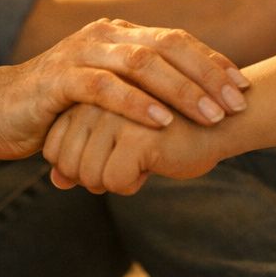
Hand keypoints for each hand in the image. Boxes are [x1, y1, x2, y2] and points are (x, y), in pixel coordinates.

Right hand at [0, 18, 247, 159]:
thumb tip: (198, 109)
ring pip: (141, 64)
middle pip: (167, 46)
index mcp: (120, 35)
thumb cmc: (57, 109)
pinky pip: (104, 88)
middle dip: (207, 76)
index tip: (243, 89)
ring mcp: (80, 53)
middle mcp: (104, 36)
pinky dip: (136, 105)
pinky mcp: (58, 78)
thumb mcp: (106, 96)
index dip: (213, 62)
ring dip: (180, 91)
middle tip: (236, 104)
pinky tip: (161, 123)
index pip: (177, 41)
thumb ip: (143, 93)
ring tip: (210, 115)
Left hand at [42, 102, 226, 194]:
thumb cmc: (168, 133)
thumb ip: (82, 157)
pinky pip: (114, 180)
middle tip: (128, 163)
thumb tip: (56, 182)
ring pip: (87, 175)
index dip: (78, 167)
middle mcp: (95, 98)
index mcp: (87, 92)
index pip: (53, 148)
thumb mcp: (116, 143)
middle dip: (94, 178)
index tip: (109, 158)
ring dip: (115, 181)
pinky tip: (155, 163)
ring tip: (142, 159)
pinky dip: (133, 184)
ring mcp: (115, 112)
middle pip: (66, 164)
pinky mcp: (138, 132)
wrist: (221, 122)